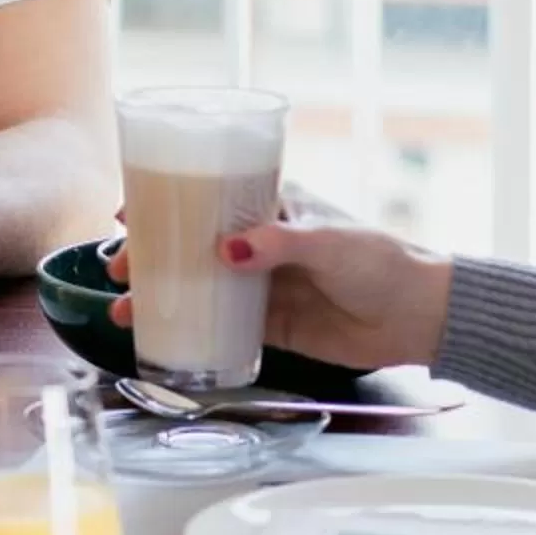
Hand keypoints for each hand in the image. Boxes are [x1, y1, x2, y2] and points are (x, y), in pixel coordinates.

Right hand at [112, 213, 454, 371]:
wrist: (416, 316)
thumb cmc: (379, 261)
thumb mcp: (327, 242)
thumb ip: (278, 244)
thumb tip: (225, 252)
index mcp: (272, 205)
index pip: (208, 195)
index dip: (165, 201)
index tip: (128, 213)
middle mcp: (259, 242)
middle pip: (191, 243)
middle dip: (150, 254)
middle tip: (119, 270)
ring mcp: (261, 284)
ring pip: (198, 286)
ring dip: (161, 295)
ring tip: (126, 311)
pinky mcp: (269, 325)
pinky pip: (220, 326)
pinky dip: (189, 330)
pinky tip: (160, 339)